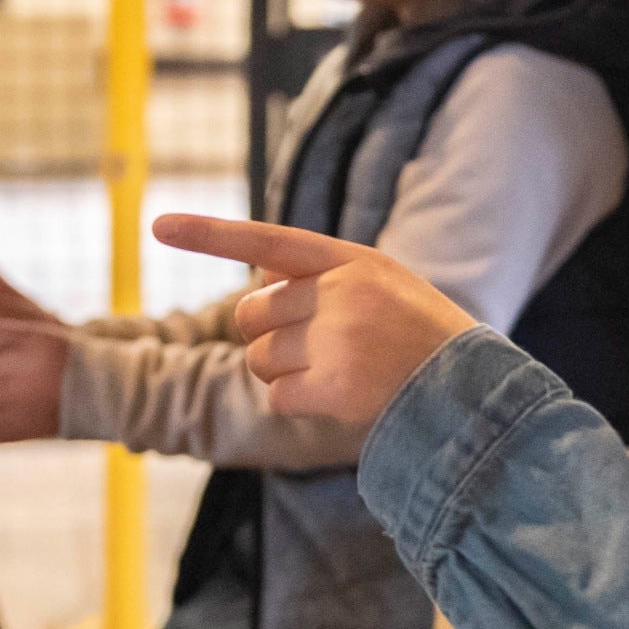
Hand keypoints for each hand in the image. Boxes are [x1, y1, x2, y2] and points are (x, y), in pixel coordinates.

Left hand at [152, 215, 477, 426]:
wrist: (471, 390)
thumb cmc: (420, 334)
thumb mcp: (382, 284)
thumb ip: (323, 273)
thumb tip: (260, 273)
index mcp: (350, 261)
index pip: (268, 239)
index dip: (209, 234)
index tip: (158, 224)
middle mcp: (339, 295)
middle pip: (252, 313)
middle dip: (268, 334)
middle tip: (314, 346)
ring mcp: (335, 341)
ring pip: (258, 359)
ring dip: (282, 372)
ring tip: (333, 373)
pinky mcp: (333, 387)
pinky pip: (276, 397)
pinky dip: (295, 403)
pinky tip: (334, 399)